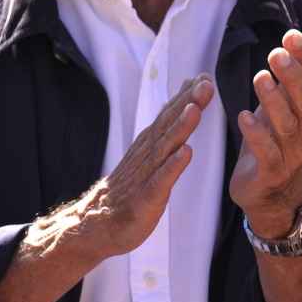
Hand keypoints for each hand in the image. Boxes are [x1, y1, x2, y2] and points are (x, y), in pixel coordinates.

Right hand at [72, 75, 213, 258]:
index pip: (166, 118)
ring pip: (164, 148)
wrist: (96, 225)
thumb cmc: (125, 194)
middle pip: (167, 126)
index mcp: (146, 149)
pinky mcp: (146, 198)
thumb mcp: (144, 162)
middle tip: (204, 83)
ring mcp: (145, 177)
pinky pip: (161, 181)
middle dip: (186, 103)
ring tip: (195, 109)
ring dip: (180, 128)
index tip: (202, 76)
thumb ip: (160, 136)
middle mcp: (145, 157)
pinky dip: (173, 166)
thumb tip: (175, 108)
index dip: (184, 97)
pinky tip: (186, 153)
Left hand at [231, 30, 301, 236]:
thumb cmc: (271, 141)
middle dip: (293, 76)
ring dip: (273, 100)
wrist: (266, 192)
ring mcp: (291, 153)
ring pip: (287, 125)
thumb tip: (293, 40)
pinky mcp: (271, 171)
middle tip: (276, 53)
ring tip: (260, 78)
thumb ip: (287, 80)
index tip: (293, 35)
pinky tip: (244, 116)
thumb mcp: (280, 107)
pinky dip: (257, 134)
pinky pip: (267, 152)